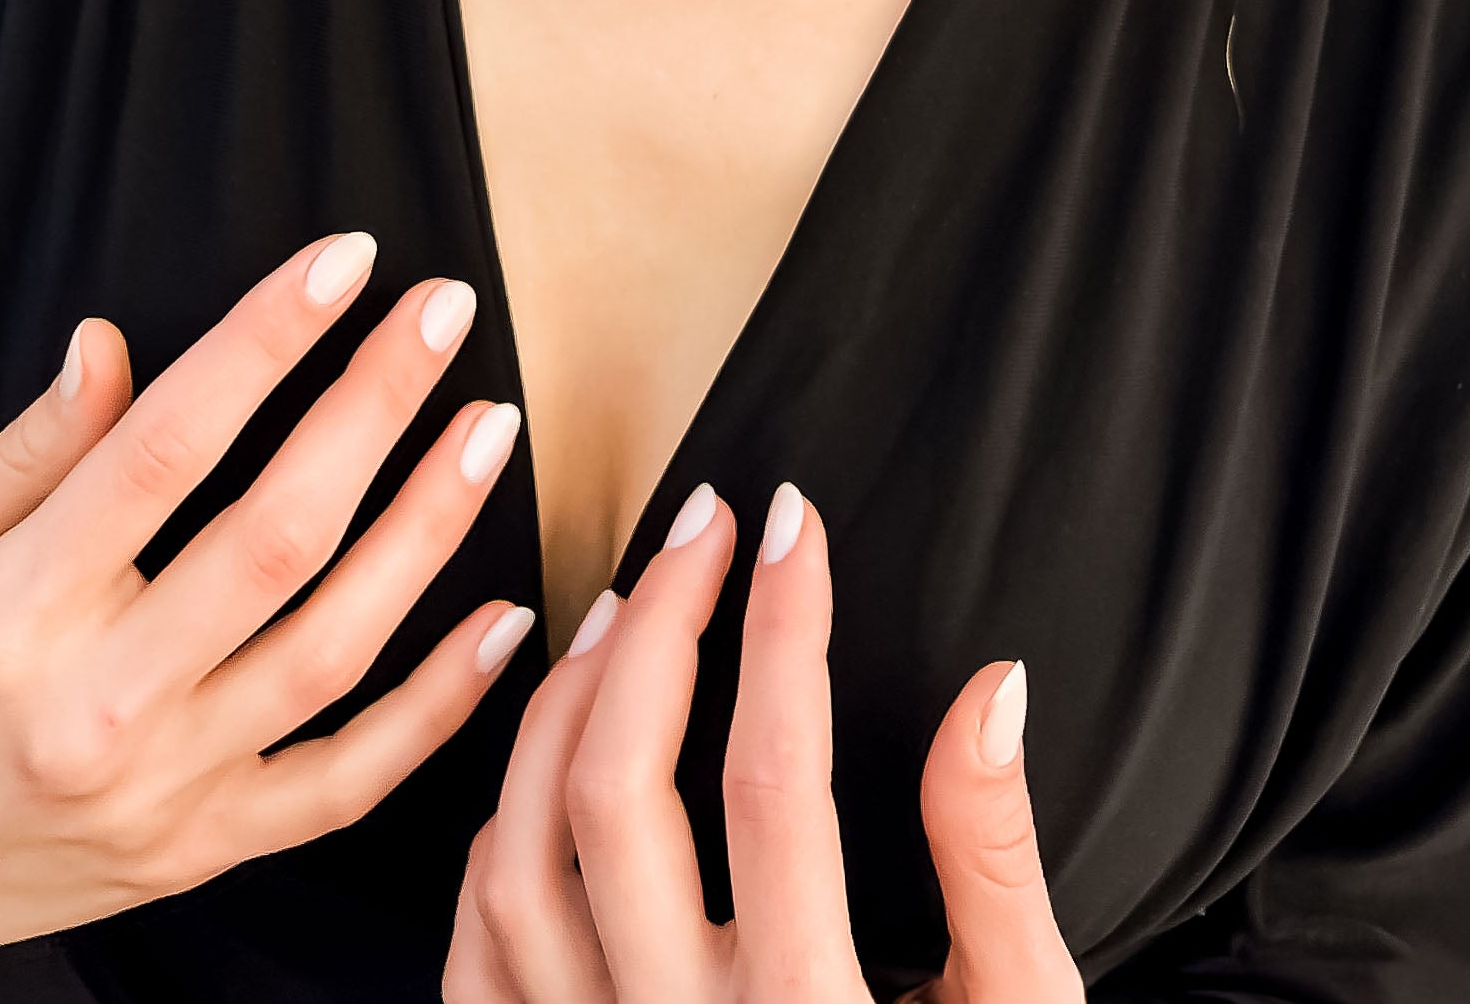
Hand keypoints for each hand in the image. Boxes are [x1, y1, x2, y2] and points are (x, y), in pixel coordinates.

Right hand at [0, 232, 533, 979]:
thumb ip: (29, 450)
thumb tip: (109, 346)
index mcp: (11, 616)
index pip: (164, 450)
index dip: (264, 342)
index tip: (342, 261)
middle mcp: (96, 709)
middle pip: (274, 537)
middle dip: (374, 407)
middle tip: (442, 312)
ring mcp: (163, 790)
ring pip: (333, 647)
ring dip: (428, 529)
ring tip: (487, 427)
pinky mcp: (208, 849)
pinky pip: (351, 780)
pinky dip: (441, 706)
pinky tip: (506, 621)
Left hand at [445, 482, 1082, 1003]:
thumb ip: (992, 858)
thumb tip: (992, 688)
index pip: (777, 776)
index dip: (784, 624)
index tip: (794, 523)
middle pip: (621, 789)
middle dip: (658, 625)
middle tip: (704, 530)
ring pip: (520, 850)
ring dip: (560, 705)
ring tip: (624, 610)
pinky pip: (477, 945)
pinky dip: (498, 825)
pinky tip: (547, 754)